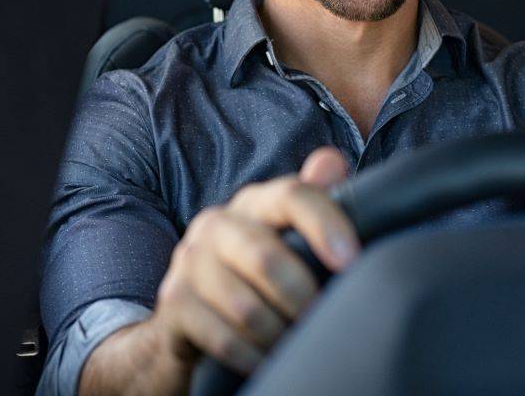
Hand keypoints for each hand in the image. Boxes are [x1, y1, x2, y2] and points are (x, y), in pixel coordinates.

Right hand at [149, 147, 357, 375]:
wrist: (187, 317)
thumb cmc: (254, 273)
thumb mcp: (285, 237)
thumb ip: (312, 201)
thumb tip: (332, 162)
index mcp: (252, 203)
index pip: (291, 196)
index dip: (324, 223)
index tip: (351, 260)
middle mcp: (216, 223)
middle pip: (266, 257)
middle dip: (302, 296)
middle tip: (322, 321)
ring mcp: (189, 262)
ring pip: (246, 307)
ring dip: (279, 335)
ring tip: (297, 344)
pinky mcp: (173, 302)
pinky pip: (223, 338)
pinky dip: (253, 357)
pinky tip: (268, 361)